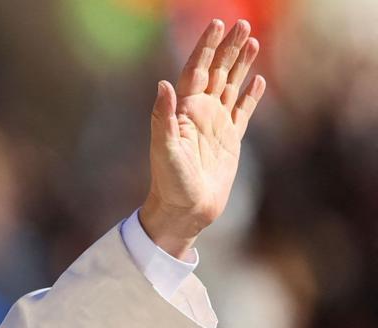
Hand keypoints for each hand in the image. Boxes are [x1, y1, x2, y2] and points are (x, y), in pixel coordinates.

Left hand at [141, 19, 265, 258]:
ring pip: (230, 86)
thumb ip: (163, 117)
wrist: (185, 210)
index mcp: (184, 111)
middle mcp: (199, 113)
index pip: (196, 70)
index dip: (206, 47)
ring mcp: (215, 125)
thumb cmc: (170, 182)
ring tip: (252, 40)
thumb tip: (163, 84)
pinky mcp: (229, 140)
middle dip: (227, 48)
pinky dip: (251, 95)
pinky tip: (258, 81)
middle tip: (242, 24)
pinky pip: (243, 111)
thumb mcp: (164, 150)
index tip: (217, 23)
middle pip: (216, 72)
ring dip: (240, 64)